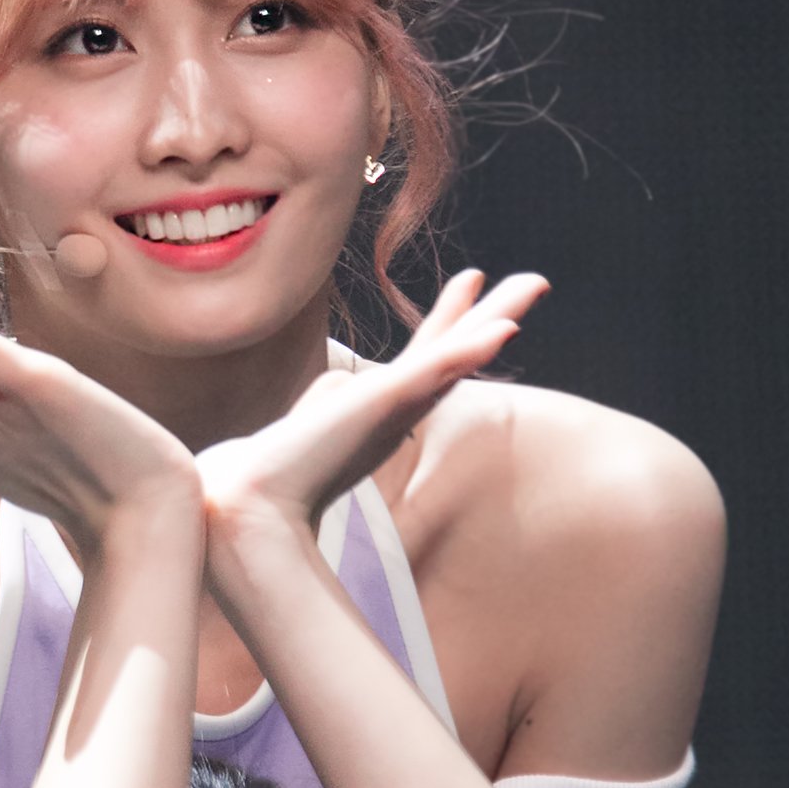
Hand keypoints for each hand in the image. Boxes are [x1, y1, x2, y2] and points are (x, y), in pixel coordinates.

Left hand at [197, 269, 547, 542]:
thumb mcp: (307, 426)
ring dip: (494, 319)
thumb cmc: (274, 474)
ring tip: (531, 285)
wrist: (255, 506)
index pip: (429, 358)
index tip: (472, 284)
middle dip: (495, 313)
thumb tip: (322, 400)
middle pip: (457, 350)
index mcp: (385, 409)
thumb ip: (323, 410)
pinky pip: (434, 370)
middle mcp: (398, 407)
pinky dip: (466, 352)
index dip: (453, 322)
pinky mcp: (384, 405)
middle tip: (534, 281)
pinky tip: (499, 333)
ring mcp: (394, 406)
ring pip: (455, 353)